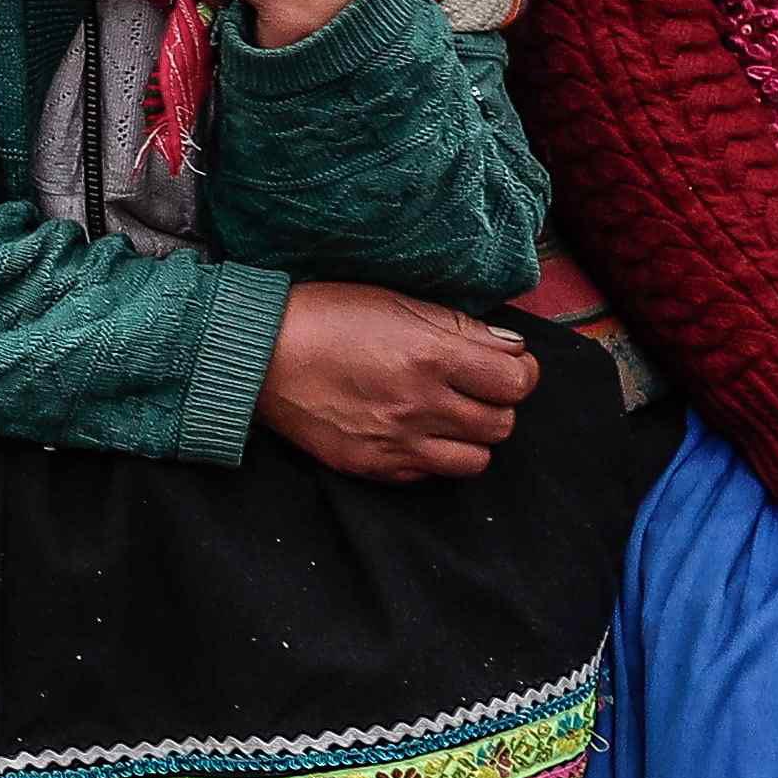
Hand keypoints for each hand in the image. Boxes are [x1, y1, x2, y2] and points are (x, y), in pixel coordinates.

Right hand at [257, 283, 537, 483]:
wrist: (258, 354)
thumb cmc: (326, 316)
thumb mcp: (395, 301)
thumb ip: (459, 326)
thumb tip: (511, 347)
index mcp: (431, 355)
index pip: (517, 382)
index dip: (519, 373)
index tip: (505, 366)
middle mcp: (420, 404)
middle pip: (502, 424)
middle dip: (495, 404)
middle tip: (473, 388)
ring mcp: (396, 442)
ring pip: (475, 459)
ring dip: (469, 437)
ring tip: (446, 415)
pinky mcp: (372, 466)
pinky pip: (429, 476)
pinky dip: (431, 457)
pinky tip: (411, 432)